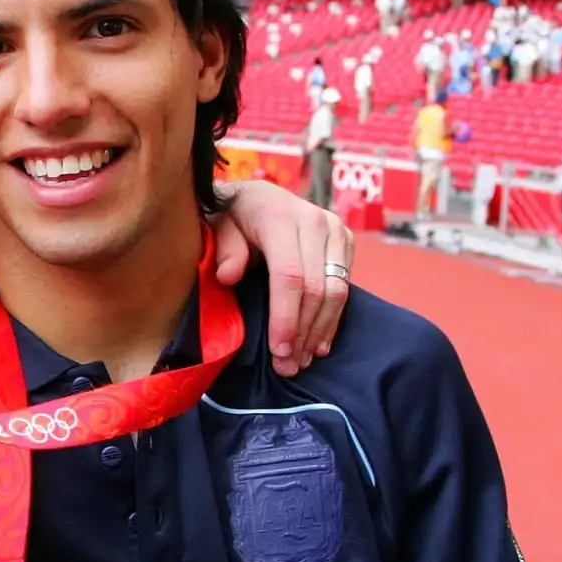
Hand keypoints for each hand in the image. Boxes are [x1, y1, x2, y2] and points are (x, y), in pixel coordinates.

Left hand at [213, 179, 354, 376]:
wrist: (255, 195)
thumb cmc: (230, 217)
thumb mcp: (216, 226)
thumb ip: (224, 249)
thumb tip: (228, 276)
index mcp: (280, 217)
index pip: (289, 276)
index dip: (286, 317)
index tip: (279, 350)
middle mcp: (314, 221)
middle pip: (316, 289)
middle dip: (303, 332)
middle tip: (288, 366)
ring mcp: (334, 229)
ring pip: (337, 291)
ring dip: (320, 331)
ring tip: (303, 360)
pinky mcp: (345, 239)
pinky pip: (345, 286)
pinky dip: (332, 318)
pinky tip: (319, 343)